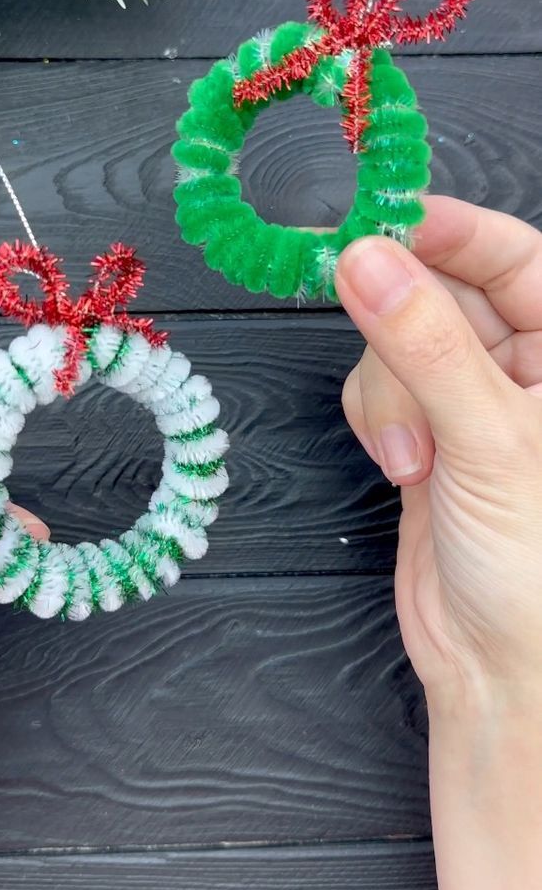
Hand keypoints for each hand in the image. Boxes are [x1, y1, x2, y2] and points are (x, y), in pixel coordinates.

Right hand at [337, 196, 541, 889]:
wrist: (498, 670)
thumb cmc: (535, 568)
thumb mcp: (488, 441)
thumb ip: (425, 344)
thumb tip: (367, 258)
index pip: (517, 257)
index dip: (453, 231)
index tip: (383, 219)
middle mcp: (527, 369)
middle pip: (442, 291)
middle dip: (403, 325)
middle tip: (363, 318)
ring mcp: (474, 399)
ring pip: (398, 338)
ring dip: (389, 391)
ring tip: (414, 455)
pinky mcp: (428, 430)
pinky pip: (379, 385)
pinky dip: (376, 418)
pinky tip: (402, 468)